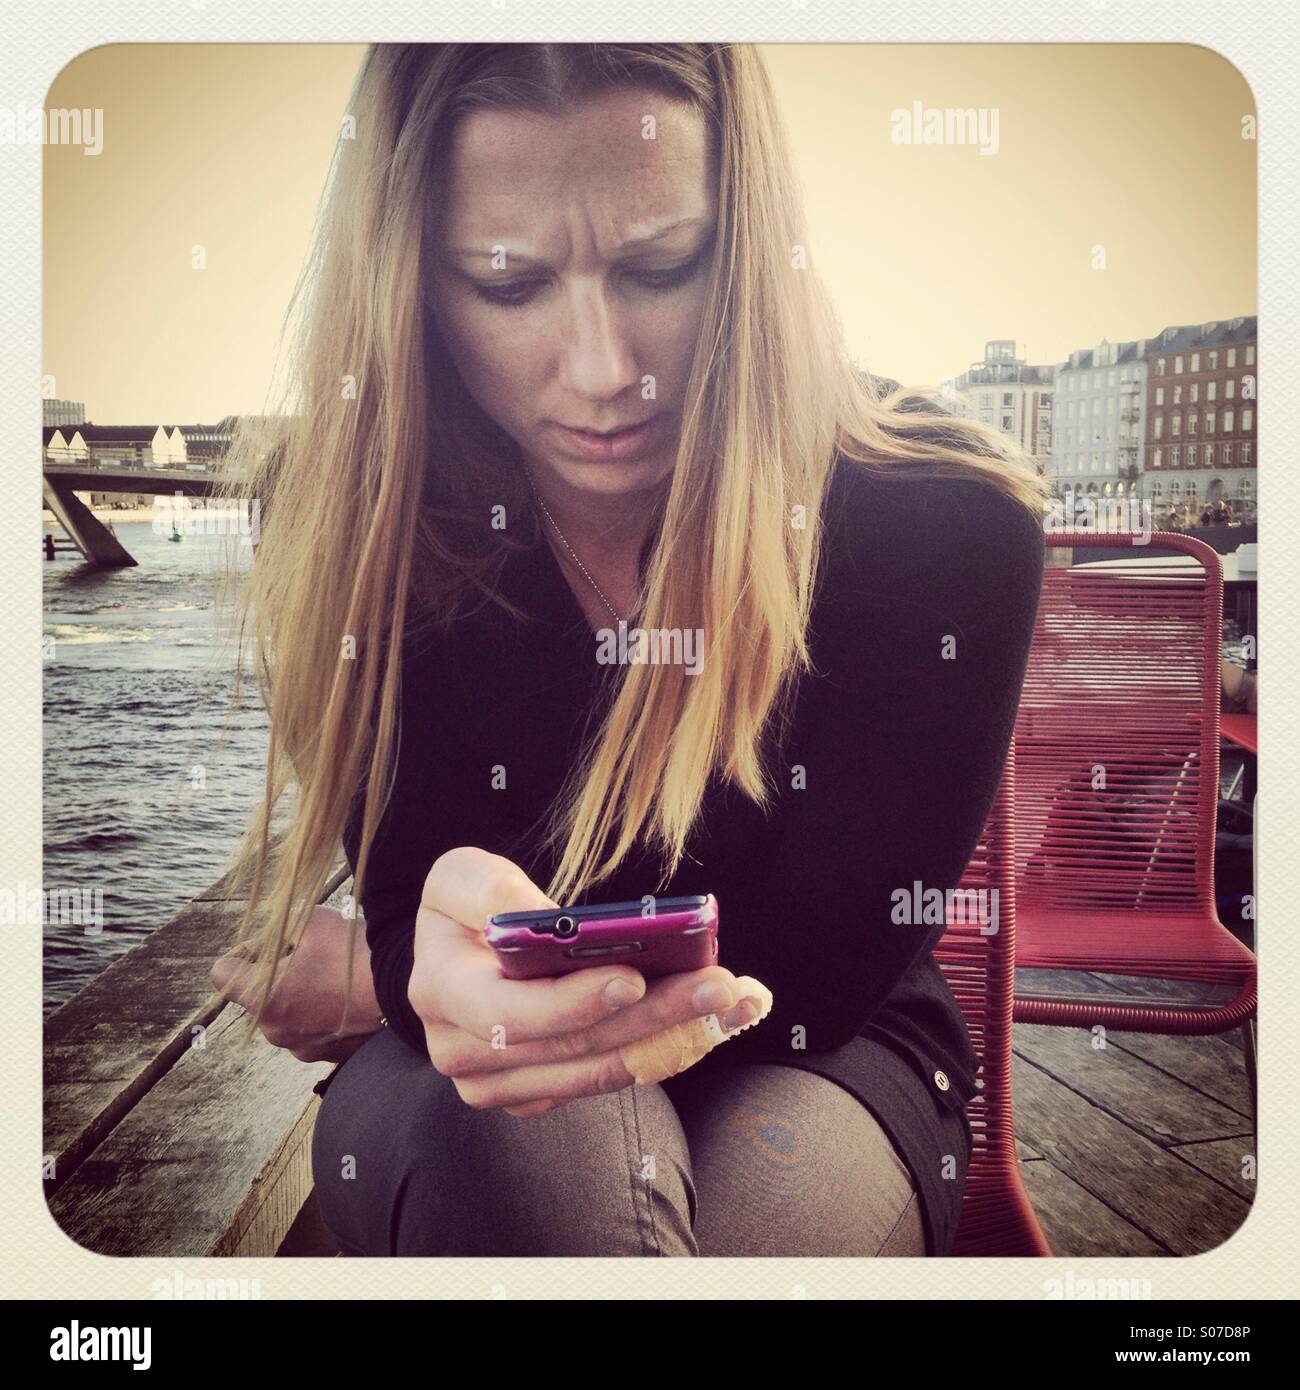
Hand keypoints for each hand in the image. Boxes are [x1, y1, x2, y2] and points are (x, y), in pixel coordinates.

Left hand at [211, 904, 384, 1062]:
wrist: (404, 991)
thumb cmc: (354, 954)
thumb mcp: (311, 921)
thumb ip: (277, 928)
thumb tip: (269, 940)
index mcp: (260, 998)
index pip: (222, 972)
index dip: (244, 951)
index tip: (274, 943)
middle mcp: (273, 1031)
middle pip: (257, 993)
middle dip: (277, 971)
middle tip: (313, 954)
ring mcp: (300, 1048)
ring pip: (286, 1012)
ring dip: (300, 993)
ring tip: (336, 976)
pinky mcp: (326, 1057)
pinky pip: (311, 1029)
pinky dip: (322, 1013)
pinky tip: (348, 997)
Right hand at [409, 847, 765, 1117]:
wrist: (454, 960)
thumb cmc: (463, 909)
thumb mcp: (457, 877)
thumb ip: (484, 890)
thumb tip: (536, 920)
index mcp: (441, 993)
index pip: (510, 1012)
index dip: (574, 1002)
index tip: (635, 977)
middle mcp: (466, 1053)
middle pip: (574, 1047)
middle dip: (653, 1015)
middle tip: (718, 985)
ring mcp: (504, 1085)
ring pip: (602, 1071)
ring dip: (676, 1037)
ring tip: (735, 1002)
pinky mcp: (541, 1094)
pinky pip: (610, 1078)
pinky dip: (666, 1050)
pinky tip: (714, 1021)